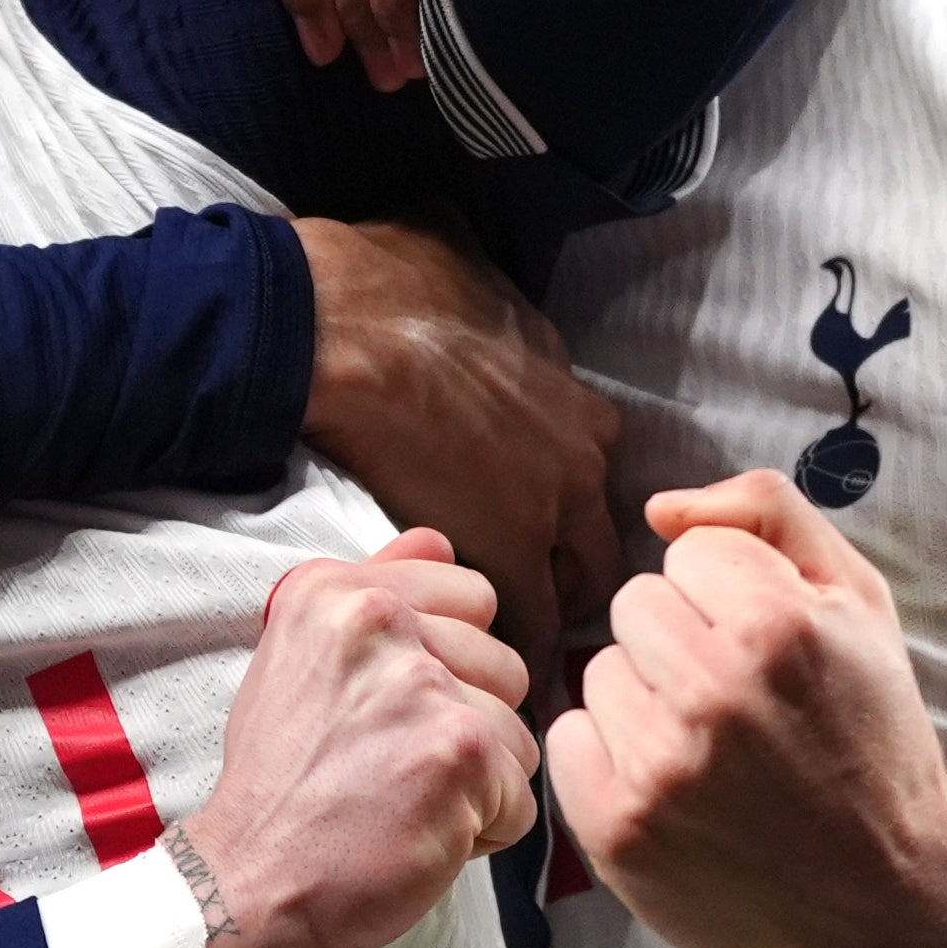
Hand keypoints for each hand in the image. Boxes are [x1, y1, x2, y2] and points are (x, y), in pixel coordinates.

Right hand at [168, 538, 539, 947]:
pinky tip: (415, 838)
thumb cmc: (276, 785)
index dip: (447, 668)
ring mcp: (424, 686)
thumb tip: (439, 539)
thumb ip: (375, 592)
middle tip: (389, 768)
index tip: (388, 712)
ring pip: (518, 735)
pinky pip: (521, 798)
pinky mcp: (460, 755)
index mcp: (337, 592)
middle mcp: (380, 622)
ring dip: (475, 785)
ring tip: (401, 803)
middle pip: (504, 667)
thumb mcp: (299, 663)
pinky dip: (481, 836)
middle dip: (466, 728)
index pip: (471, 597)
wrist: (245, 884)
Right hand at [296, 215, 618, 676]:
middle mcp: (584, 452)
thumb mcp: (470, 264)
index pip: (593, 474)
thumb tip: (461, 260)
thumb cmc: (387, 281)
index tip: (534, 533)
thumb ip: (489, 299)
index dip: (563, 508)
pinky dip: (520, 658)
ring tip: (517, 660)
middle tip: (535, 609)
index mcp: (576, 395)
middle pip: (606, 541)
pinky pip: (533, 631)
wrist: (339, 327)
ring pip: (580, 592)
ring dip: (551, 622)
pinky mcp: (507, 549)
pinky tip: (503, 687)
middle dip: (575, 576)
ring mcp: (553, 504)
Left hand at [546, 469, 946, 947]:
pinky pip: (568, 741)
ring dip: (645, 702)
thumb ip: (768, 515)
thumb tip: (659, 509)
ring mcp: (662, 767)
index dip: (732, 600)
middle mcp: (714, 693)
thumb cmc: (872, 736)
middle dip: (683, 644)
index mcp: (777, 625)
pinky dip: (609, 760)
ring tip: (713, 753)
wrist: (889, 896)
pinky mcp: (619, 830)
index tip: (772, 654)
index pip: (687, 554)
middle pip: (635, 606)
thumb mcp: (859, 601)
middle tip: (742, 707)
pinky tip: (673, 791)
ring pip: (599, 672)